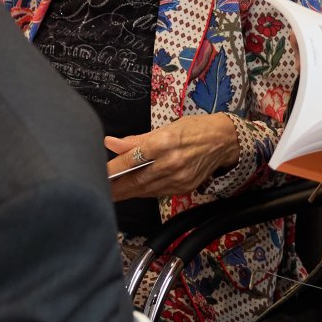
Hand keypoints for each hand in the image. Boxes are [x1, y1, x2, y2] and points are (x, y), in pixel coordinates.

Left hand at [105, 114, 239, 201]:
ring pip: (144, 189)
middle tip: (97, 189)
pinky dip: (143, 192)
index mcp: (164, 143)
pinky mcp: (184, 188)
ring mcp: (178, 178)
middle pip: (135, 180)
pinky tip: (132, 191)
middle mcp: (171, 163)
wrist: (224, 141)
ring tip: (110, 192)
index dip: (112, 169)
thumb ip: (136, 139)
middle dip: (115, 187)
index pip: (130, 160)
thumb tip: (111, 142)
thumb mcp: (165, 128)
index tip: (99, 172)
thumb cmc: (195, 129)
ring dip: (126, 192)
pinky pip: (157, 192)